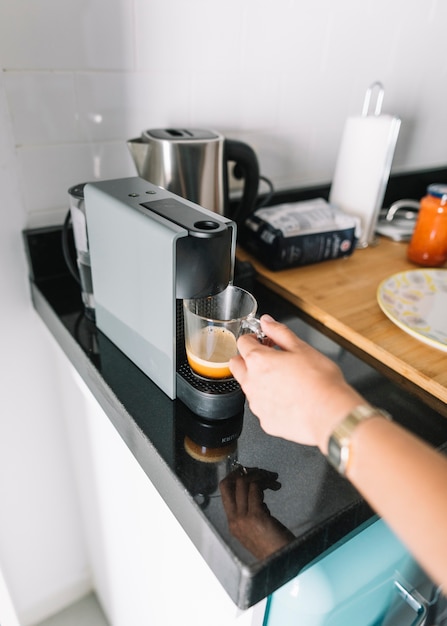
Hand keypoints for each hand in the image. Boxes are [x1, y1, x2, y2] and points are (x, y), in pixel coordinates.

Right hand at [219, 467, 293, 558]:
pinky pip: (256, 489)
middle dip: (243, 471)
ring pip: (243, 483)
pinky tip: (276, 486)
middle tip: (260, 472)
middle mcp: (234, 520)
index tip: (250, 473)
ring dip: (259, 475)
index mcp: (232, 523)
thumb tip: (256, 493)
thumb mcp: (256, 529)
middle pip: (228, 483)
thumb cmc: (274, 548)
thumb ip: (252, 512)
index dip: (236, 477)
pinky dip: (266, 482)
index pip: (225, 491)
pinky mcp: (256, 516)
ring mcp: (243, 518)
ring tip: (272, 479)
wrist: (282, 563)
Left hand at [229, 315, 362, 452]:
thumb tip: (267, 322)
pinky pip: (261, 407)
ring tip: (285, 381)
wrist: (330, 414)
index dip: (255, 339)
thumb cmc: (320, 382)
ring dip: (259, 381)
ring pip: (248, 387)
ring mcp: (256, 404)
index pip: (243, 342)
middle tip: (270, 359)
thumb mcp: (302, 348)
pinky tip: (289, 399)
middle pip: (237, 365)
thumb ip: (279, 332)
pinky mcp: (265, 421)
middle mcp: (252, 383)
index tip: (265, 341)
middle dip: (249, 359)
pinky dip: (270, 402)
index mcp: (258, 361)